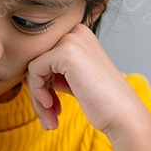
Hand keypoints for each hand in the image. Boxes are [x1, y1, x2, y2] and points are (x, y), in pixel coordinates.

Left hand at [25, 24, 146, 135]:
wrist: (123, 115)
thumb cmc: (102, 102)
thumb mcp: (73, 79)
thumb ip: (54, 72)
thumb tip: (27, 73)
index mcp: (80, 35)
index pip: (44, 55)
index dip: (42, 83)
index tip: (51, 105)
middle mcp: (76, 31)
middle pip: (37, 60)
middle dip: (38, 91)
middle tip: (47, 116)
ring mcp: (72, 39)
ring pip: (33, 67)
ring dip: (37, 97)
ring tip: (49, 119)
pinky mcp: (66, 52)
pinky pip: (34, 70)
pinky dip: (38, 92)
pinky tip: (51, 106)